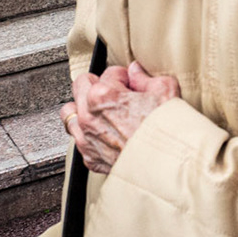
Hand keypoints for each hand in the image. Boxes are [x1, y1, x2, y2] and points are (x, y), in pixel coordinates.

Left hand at [62, 61, 180, 173]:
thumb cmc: (166, 130)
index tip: (133, 84)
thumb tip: (136, 71)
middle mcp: (88, 116)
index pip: (110, 72)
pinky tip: (105, 132)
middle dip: (99, 85)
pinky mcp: (90, 157)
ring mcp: (86, 138)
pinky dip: (89, 133)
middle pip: (81, 86)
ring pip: (70, 113)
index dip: (125, 76)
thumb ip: (145, 77)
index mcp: (103, 95)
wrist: (167, 165)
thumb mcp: (165, 90)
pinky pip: (79, 139)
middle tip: (116, 91)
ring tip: (102, 110)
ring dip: (83, 108)